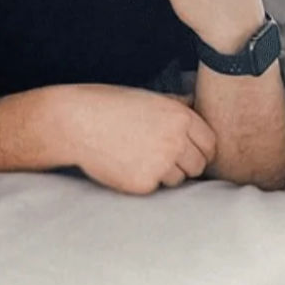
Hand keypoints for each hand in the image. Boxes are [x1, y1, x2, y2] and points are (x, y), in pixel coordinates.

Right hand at [57, 85, 216, 194]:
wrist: (73, 122)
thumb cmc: (106, 105)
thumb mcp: (146, 97)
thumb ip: (175, 104)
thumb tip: (195, 104)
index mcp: (180, 116)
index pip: (210, 143)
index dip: (200, 149)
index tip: (188, 152)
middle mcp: (175, 140)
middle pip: (199, 165)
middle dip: (184, 164)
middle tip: (160, 157)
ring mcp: (161, 164)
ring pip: (178, 179)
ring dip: (164, 173)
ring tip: (137, 157)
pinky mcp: (144, 183)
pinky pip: (154, 187)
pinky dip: (143, 180)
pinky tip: (123, 164)